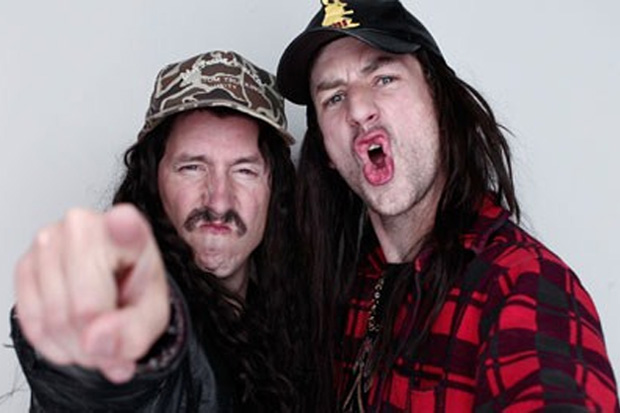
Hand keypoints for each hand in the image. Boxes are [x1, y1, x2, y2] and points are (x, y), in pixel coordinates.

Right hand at [14, 204, 169, 383]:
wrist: (113, 286)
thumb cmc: (134, 290)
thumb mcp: (152, 316)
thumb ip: (133, 331)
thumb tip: (95, 340)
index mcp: (130, 232)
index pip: (124, 225)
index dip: (122, 227)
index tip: (125, 222)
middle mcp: (84, 226)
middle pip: (83, 308)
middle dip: (95, 340)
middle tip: (109, 337)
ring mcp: (49, 241)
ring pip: (53, 320)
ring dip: (74, 344)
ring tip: (94, 332)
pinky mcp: (25, 263)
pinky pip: (31, 321)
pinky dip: (51, 340)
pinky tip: (72, 330)